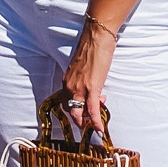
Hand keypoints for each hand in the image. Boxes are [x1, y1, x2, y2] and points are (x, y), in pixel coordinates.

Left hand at [62, 15, 116, 137]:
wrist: (96, 37)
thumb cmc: (91, 48)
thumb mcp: (82, 67)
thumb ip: (84, 79)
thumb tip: (92, 88)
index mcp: (67, 80)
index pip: (67, 101)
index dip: (77, 107)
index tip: (87, 108)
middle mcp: (69, 86)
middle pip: (71, 110)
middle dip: (81, 117)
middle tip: (91, 116)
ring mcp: (80, 88)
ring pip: (79, 113)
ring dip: (88, 120)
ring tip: (97, 120)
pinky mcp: (92, 88)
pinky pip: (92, 110)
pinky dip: (95, 122)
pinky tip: (100, 129)